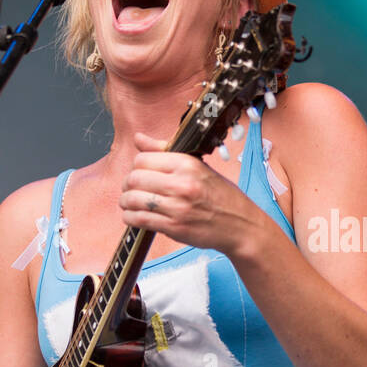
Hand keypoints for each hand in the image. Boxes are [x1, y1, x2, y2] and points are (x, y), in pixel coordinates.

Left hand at [119, 131, 265, 256]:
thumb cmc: (221, 196)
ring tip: (130, 204)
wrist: (241, 225)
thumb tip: (138, 138)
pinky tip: (135, 217)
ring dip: (125, 202)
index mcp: (187, 164)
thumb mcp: (199, 167)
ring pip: (132, 199)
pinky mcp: (174, 227)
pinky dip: (130, 218)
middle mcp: (182, 184)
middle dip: (127, 185)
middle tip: (131, 190)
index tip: (140, 174)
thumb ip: (165, 153)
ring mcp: (178, 207)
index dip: (136, 167)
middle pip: (134, 178)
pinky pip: (139, 219)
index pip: (143, 159)